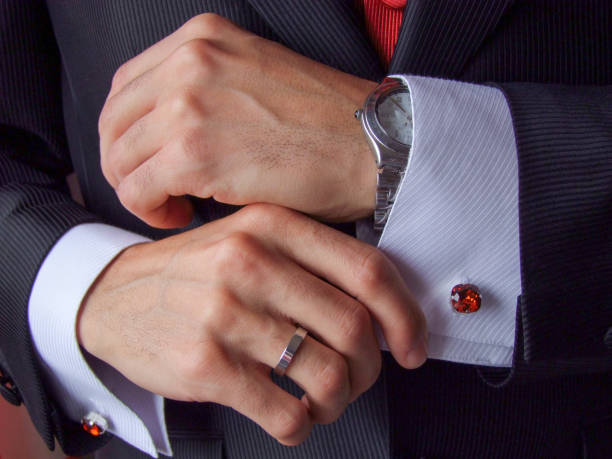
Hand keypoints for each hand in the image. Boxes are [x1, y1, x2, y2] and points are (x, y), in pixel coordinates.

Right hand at [78, 204, 426, 444]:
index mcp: (273, 226)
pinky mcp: (205, 364)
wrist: (114, 295)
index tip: (412, 346)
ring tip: (324, 400)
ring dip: (339, 400)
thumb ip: (311, 262)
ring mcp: (226, 314)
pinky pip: (285, 412)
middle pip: (354, 328)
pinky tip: (294, 416)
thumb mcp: (250, 239)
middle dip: (371, 368)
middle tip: (359, 379)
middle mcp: (252, 262)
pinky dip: (302, 425)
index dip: (406, 316)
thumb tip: (382, 312)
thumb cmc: (196, 271)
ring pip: (327, 375)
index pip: (368, 271)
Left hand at [99, 13, 378, 228]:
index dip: (127, 131)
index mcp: (201, 38)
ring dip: (137, 189)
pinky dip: (149, 209)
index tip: (146, 159)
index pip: (127, 86)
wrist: (371, 145)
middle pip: (114, 121)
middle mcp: (188, 61)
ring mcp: (189, 104)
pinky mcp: (196, 152)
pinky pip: (137, 188)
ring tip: (172, 206)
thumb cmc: (324, 124)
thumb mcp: (254, 76)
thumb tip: (163, 135)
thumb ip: (203, 90)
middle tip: (152, 189)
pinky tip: (180, 215)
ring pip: (120, 158)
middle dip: (123, 163)